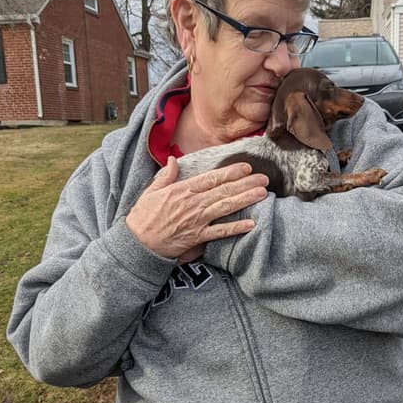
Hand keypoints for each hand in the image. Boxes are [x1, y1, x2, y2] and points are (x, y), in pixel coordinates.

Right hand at [125, 157, 268, 259]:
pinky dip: (235, 228)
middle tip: (264, 178)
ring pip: (225, 208)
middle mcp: (192, 204)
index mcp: (182, 190)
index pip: (211, 178)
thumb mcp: (151, 191)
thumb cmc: (143, 217)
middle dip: (245, 184)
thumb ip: (166, 175)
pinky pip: (220, 232)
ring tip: (263, 194)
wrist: (138, 244)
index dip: (230, 172)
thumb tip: (173, 159)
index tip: (246, 167)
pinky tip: (251, 224)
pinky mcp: (198, 238)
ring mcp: (196, 221)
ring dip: (245, 200)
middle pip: (223, 191)